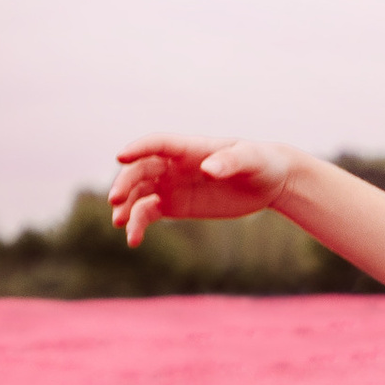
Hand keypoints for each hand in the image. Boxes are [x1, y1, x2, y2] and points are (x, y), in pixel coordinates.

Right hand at [111, 137, 304, 246]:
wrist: (269, 183)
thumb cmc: (260, 162)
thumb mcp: (250, 160)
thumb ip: (229, 162)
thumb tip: (207, 169)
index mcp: (189, 148)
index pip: (157, 144)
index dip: (138, 148)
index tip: (121, 157)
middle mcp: (173, 165)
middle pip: (140, 170)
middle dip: (125, 184)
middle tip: (115, 200)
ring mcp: (171, 186)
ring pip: (139, 194)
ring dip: (126, 207)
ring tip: (120, 224)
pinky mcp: (175, 206)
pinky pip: (148, 213)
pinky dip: (138, 224)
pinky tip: (133, 240)